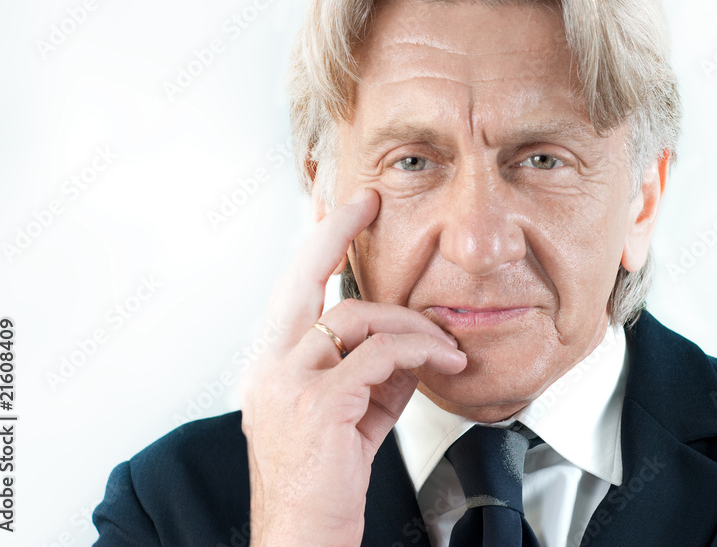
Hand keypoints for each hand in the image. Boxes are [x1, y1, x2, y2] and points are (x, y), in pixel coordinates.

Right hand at [241, 188, 466, 546]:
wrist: (302, 537)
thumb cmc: (324, 481)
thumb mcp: (354, 415)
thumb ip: (376, 372)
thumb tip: (413, 338)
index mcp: (272, 365)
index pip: (291, 290)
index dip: (316, 247)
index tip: (337, 210)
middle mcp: (270, 366)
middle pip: (300, 278)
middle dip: (334, 232)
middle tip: (364, 203)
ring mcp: (288, 383)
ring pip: (355, 317)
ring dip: (411, 323)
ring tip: (445, 342)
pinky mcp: (319, 405)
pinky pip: (379, 355)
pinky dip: (419, 349)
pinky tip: (443, 359)